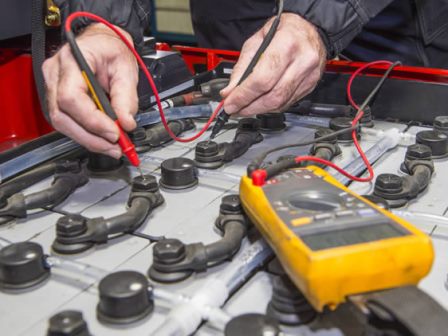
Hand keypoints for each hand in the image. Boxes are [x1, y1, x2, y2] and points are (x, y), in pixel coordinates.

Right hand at [42, 23, 137, 157]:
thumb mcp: (126, 68)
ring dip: (89, 140)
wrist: (103, 41)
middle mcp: (55, 74)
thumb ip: (127, 97)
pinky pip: (67, 121)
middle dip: (91, 137)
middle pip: (62, 116)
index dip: (92, 121)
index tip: (115, 133)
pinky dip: (86, 134)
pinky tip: (103, 139)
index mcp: (72, 60)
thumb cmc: (111, 49)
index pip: (71, 98)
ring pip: (62, 123)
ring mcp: (52, 86)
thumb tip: (126, 123)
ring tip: (112, 147)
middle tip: (116, 147)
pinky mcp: (57, 97)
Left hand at [221, 13, 325, 116]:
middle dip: (249, 106)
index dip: (243, 95)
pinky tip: (260, 103)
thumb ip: (242, 66)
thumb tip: (230, 91)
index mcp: (287, 43)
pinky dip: (270, 106)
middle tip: (234, 109)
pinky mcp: (310, 85)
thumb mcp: (257, 39)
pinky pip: (287, 103)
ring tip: (243, 108)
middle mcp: (302, 61)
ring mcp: (308, 75)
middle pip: (272, 96)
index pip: (262, 79)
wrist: (310, 29)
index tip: (230, 103)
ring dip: (258, 109)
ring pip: (280, 103)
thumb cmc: (284, 30)